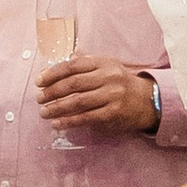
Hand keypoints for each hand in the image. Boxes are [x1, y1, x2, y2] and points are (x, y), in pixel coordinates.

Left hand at [37, 57, 156, 138]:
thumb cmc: (120, 83)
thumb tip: (53, 68)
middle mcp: (108, 77)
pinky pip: (86, 118)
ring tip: (44, 112)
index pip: (73, 66)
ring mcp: (112, 96)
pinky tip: (57, 124)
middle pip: (73, 84)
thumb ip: (83, 65)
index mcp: (103, 63)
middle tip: (39, 99)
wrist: (147, 100)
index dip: (53, 73)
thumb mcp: (106, 67)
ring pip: (78, 102)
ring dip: (57, 108)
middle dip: (52, 92)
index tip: (39, 81)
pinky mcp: (113, 113)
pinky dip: (69, 121)